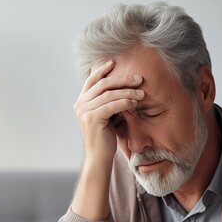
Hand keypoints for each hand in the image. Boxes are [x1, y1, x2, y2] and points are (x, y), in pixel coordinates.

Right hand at [70, 60, 143, 219]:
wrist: (98, 158)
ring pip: (109, 94)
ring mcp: (84, 111)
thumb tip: (119, 87)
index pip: (91, 81)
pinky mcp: (92, 118)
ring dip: (128, 91)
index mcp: (80, 103)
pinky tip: (135, 102)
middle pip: (102, 84)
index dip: (102, 70)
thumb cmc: (104, 138)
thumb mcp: (105, 116)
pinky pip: (112, 105)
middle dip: (122, 79)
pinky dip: (125, 101)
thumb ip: (106, 102)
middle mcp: (80, 105)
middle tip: (138, 78)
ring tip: (141, 92)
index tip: (114, 62)